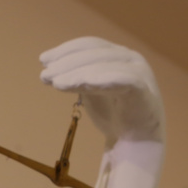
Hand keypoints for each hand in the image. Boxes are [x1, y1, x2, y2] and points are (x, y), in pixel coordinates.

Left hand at [40, 37, 164, 144]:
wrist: (136, 142)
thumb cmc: (113, 114)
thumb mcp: (89, 92)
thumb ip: (74, 79)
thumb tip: (48, 70)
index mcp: (116, 55)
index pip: (89, 45)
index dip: (65, 50)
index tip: (43, 59)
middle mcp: (129, 58)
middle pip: (94, 53)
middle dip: (67, 63)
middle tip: (45, 75)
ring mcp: (139, 72)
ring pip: (105, 65)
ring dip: (78, 73)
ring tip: (57, 83)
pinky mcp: (144, 90)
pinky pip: (124, 79)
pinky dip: (102, 78)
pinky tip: (82, 84)